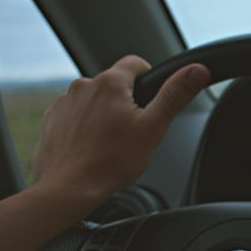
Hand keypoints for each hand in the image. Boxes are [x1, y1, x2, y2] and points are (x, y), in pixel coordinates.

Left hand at [31, 55, 209, 206]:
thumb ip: (175, 95)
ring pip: (93, 100)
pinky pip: (74, 116)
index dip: (149, 79)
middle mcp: (83, 85)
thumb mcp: (154, 127)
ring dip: (103, 114)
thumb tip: (198, 70)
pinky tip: (91, 147)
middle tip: (134, 131)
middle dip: (126, 102)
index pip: (136, 63)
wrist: (71, 187)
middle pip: (114, 84)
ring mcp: (64, 102)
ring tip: (111, 143)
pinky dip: (84, 127)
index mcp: (111, 83)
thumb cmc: (112, 161)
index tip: (151, 100)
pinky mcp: (53, 120)